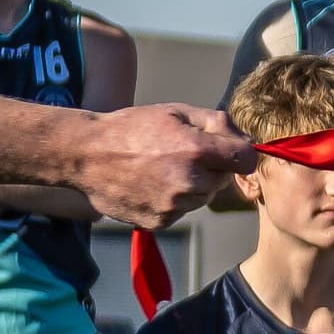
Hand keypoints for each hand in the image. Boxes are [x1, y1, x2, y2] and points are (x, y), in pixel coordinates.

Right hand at [70, 103, 256, 227]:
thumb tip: (249, 139)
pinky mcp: (159, 221)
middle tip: (182, 156)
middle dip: (212, 168)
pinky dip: (174, 201)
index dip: (240, 154)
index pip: (247, 160)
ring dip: (194, 186)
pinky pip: (182, 211)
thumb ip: (217, 123)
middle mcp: (188, 181)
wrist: (84, 154)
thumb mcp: (174, 112)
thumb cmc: (131, 128)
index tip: (228, 151)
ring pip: (204, 197)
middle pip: (224, 179)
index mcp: (196, 150)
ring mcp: (173, 205)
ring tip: (163, 169)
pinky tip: (152, 185)